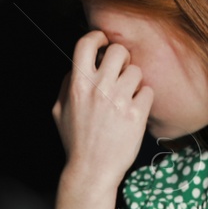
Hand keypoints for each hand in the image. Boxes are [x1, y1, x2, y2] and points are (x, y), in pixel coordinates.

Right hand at [51, 30, 153, 187]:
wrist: (92, 171)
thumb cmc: (76, 142)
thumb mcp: (59, 111)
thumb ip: (67, 84)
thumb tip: (78, 65)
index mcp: (78, 85)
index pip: (87, 43)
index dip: (97, 37)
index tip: (103, 42)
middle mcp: (99, 89)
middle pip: (119, 51)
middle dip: (121, 59)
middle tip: (120, 72)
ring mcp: (119, 101)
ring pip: (136, 71)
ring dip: (133, 81)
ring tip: (127, 97)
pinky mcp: (137, 114)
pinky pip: (148, 91)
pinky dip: (144, 99)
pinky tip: (134, 111)